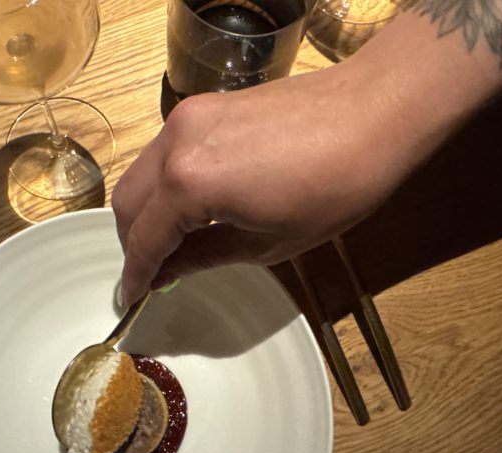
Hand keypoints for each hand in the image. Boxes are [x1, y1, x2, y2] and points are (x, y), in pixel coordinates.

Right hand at [112, 60, 423, 304]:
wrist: (373, 113)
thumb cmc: (335, 186)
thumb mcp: (269, 243)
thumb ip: (204, 257)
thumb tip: (167, 271)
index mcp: (190, 184)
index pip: (144, 239)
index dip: (136, 274)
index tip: (131, 298)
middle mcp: (176, 144)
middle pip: (127, 202)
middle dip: (133, 243)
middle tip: (152, 273)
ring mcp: (187, 118)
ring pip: (141, 173)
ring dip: (146, 212)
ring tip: (171, 243)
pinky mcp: (203, 105)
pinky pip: (164, 152)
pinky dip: (164, 183)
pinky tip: (189, 205)